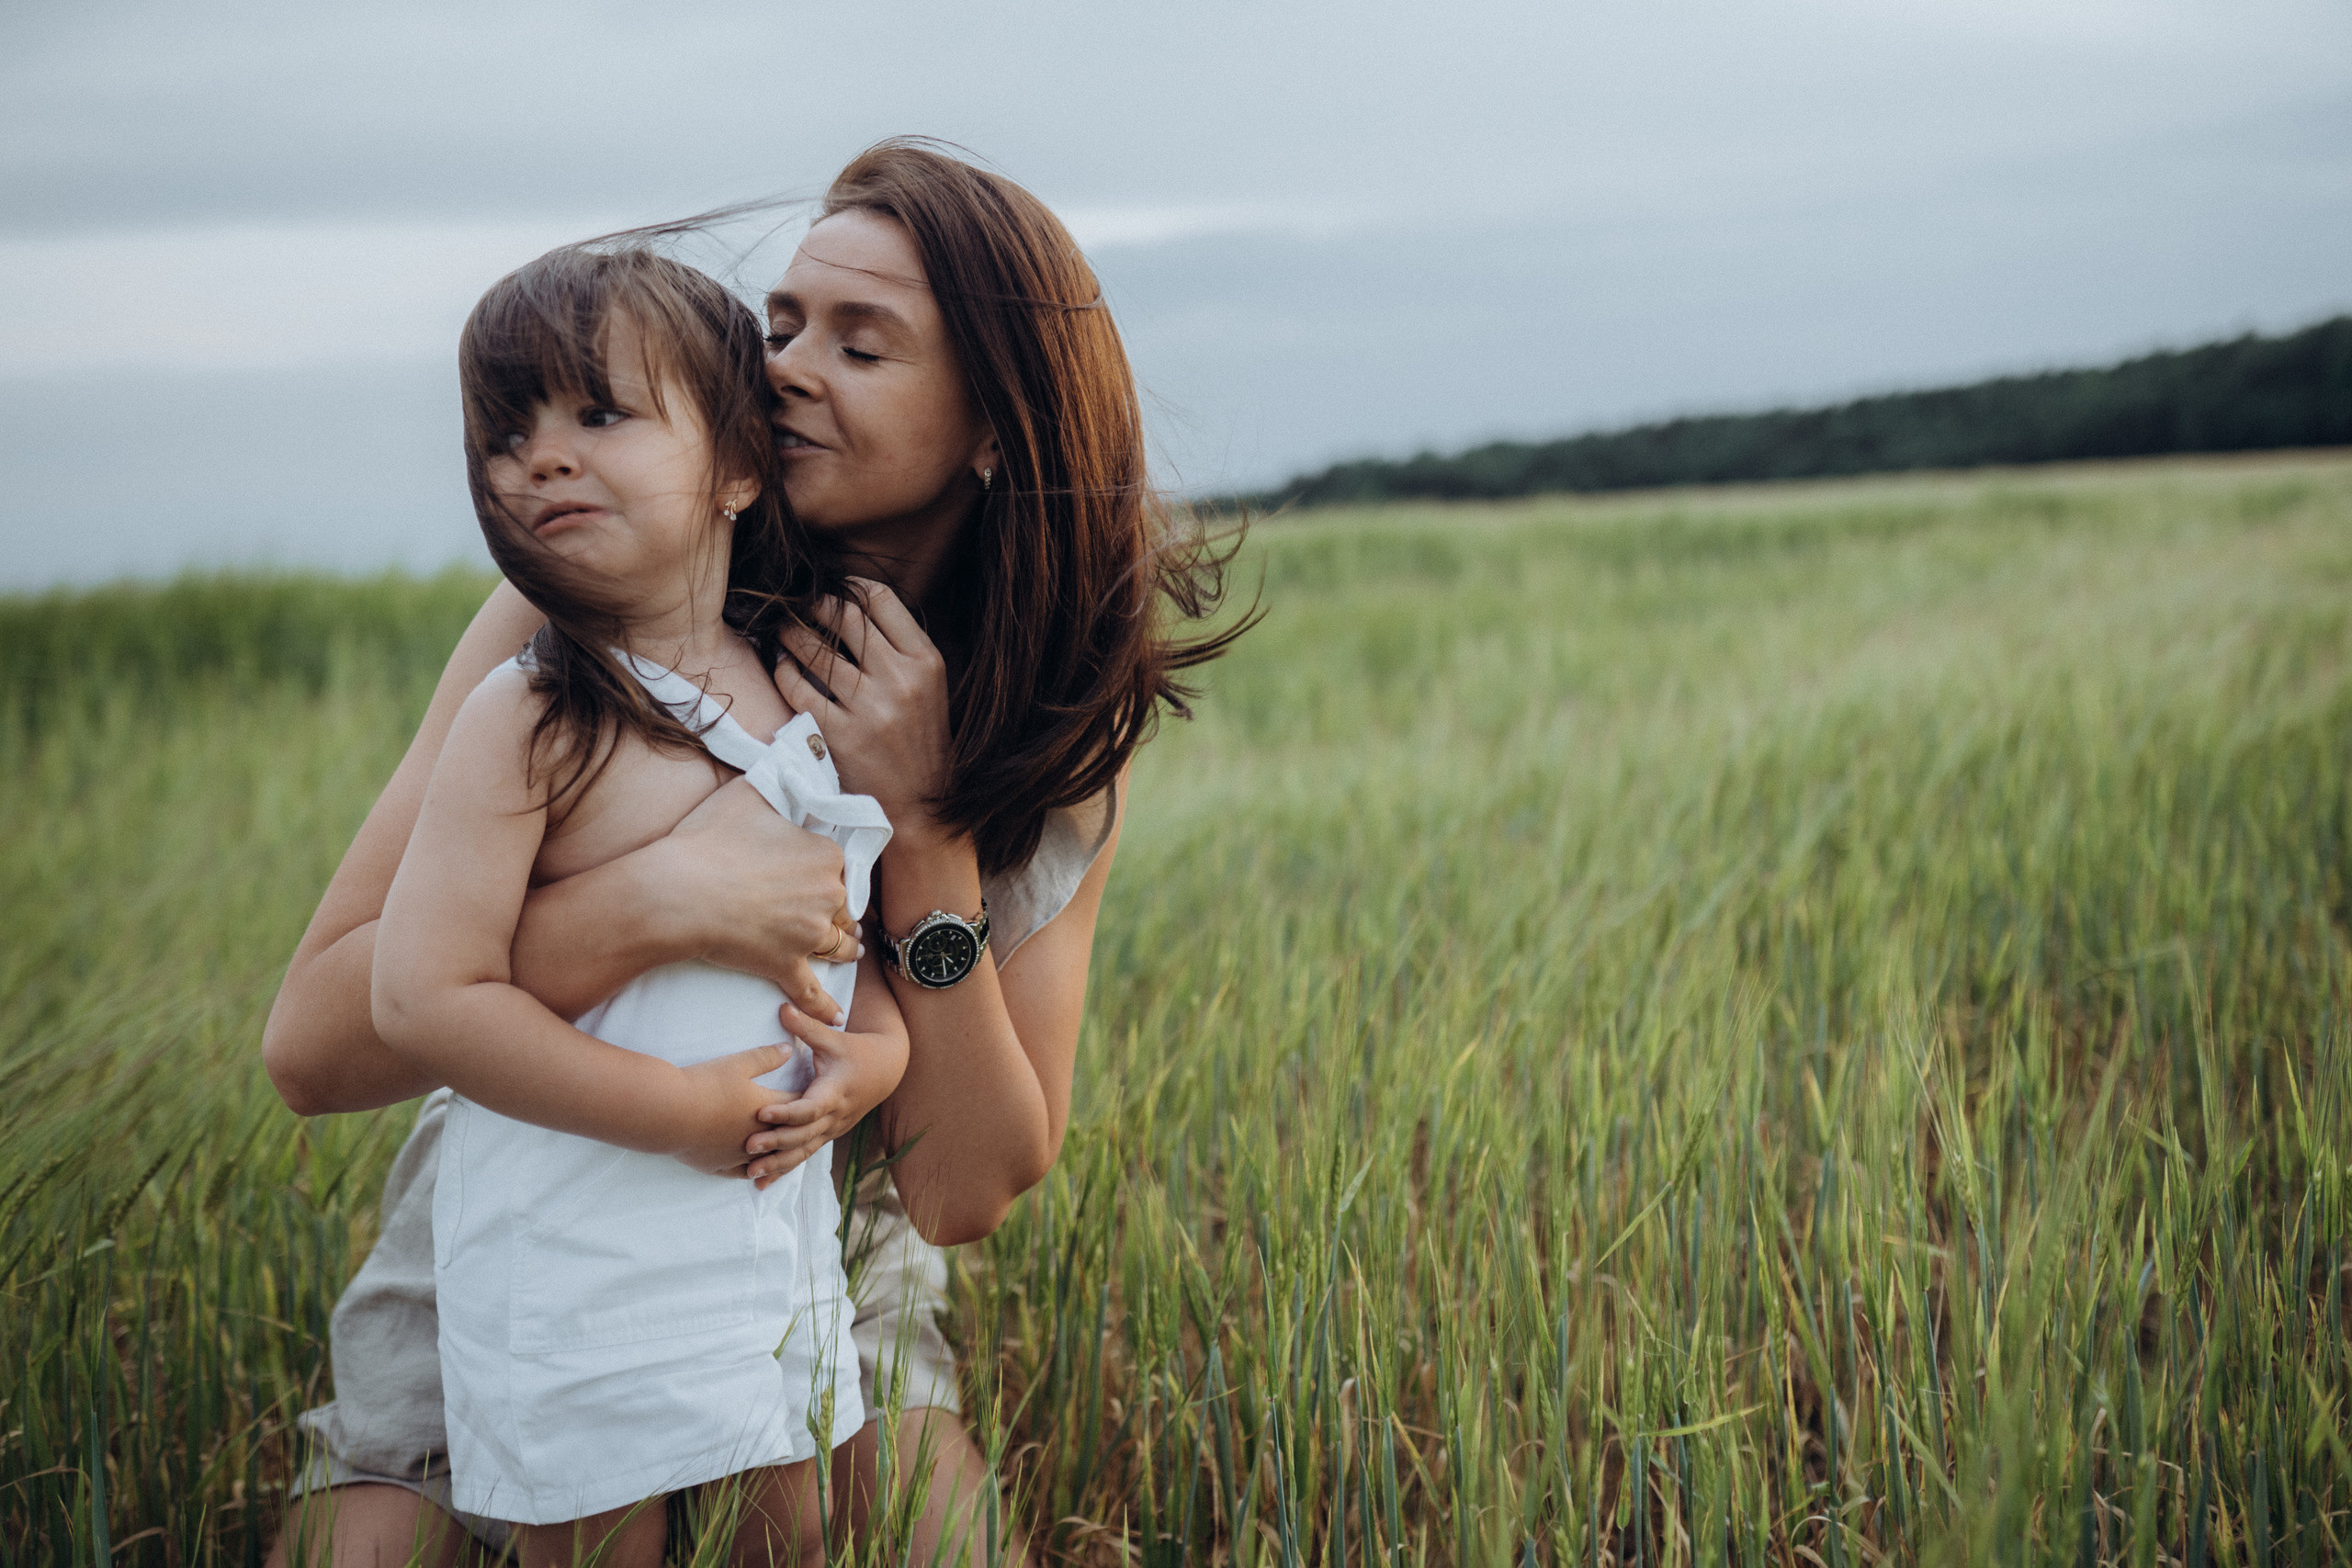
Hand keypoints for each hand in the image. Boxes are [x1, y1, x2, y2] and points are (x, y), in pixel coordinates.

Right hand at [655, 777, 861, 1024]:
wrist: (676, 891)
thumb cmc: (707, 840)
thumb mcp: (746, 795)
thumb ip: (774, 782)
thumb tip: (786, 763)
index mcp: (826, 855)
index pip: (842, 868)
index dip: (830, 875)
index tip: (819, 879)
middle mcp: (827, 895)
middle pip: (844, 908)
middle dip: (838, 912)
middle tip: (831, 916)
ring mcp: (809, 934)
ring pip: (838, 947)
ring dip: (842, 950)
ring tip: (845, 952)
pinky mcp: (786, 965)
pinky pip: (812, 992)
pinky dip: (824, 1007)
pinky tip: (835, 1018)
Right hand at [667, 1043, 801, 1176]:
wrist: (668, 1113)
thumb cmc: (704, 1085)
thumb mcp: (738, 1064)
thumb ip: (766, 1057)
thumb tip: (790, 1049)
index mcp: (766, 1110)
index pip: (797, 1105)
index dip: (807, 1098)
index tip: (817, 1093)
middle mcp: (758, 1137)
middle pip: (787, 1136)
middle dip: (798, 1128)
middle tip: (809, 1122)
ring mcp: (738, 1155)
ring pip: (767, 1159)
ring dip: (778, 1154)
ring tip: (785, 1150)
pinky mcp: (718, 1166)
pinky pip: (740, 1172)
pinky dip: (750, 1169)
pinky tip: (752, 1169)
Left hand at [742, 999, 910, 1186]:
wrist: (887, 1070)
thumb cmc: (857, 1051)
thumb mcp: (834, 1038)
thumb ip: (807, 1026)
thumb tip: (782, 1007)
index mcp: (835, 1092)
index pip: (810, 1108)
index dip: (787, 1112)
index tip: (762, 1112)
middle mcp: (834, 1117)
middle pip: (804, 1136)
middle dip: (776, 1143)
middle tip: (748, 1146)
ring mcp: (831, 1130)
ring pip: (804, 1152)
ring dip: (778, 1165)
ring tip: (751, 1174)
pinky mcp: (826, 1136)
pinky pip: (804, 1156)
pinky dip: (783, 1170)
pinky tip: (760, 1185)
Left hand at [774, 579, 954, 853]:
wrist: (921, 804)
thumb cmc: (920, 741)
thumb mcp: (929, 687)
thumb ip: (901, 648)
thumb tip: (854, 604)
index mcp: (926, 662)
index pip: (881, 599)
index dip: (850, 585)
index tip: (834, 588)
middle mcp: (899, 679)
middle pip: (845, 615)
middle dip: (814, 603)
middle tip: (798, 604)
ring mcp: (869, 708)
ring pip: (815, 647)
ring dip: (791, 632)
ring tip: (782, 630)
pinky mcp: (839, 735)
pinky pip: (797, 686)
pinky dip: (784, 669)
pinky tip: (783, 666)